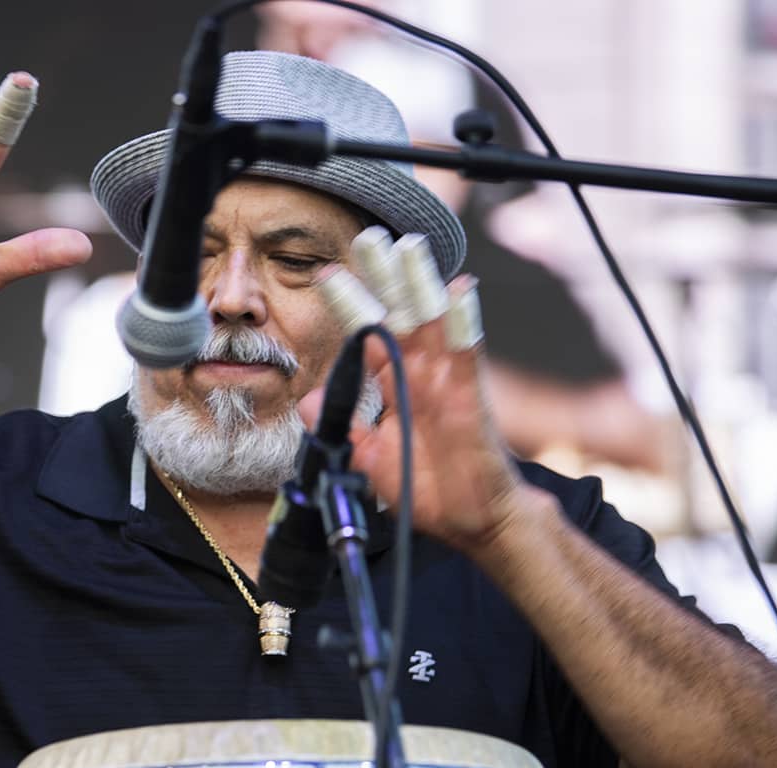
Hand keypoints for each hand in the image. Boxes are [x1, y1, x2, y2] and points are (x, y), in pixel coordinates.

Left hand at [300, 230, 526, 554]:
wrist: (470, 520)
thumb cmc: (423, 486)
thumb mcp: (367, 458)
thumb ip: (341, 426)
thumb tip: (306, 399)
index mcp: (393, 383)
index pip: (369, 335)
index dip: (350, 305)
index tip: (328, 275)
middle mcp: (420, 373)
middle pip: (400, 313)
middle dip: (384, 277)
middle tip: (368, 239)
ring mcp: (447, 381)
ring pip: (433, 321)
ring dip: (421, 283)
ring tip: (409, 246)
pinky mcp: (470, 397)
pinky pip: (467, 354)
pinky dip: (464, 321)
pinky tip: (457, 290)